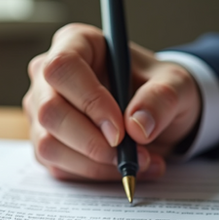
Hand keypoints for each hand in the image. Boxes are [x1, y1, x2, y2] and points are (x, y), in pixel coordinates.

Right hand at [23, 23, 200, 179]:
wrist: (154, 116)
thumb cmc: (158, 89)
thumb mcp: (176, 86)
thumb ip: (162, 99)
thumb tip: (137, 126)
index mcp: (77, 44)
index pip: (63, 68)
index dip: (89, 101)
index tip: (120, 130)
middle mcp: (49, 77)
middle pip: (50, 111)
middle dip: (93, 142)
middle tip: (135, 153)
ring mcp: (42, 113)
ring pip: (49, 145)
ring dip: (97, 164)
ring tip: (140, 162)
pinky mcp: (46, 144)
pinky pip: (59, 167)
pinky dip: (96, 175)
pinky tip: (126, 167)